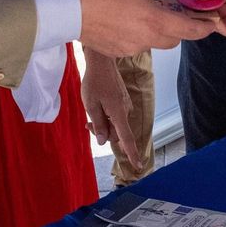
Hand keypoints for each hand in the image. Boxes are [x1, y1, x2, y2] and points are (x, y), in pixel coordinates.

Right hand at [73, 0, 216, 55]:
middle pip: (175, 38)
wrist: (69, 10)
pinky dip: (142, 33)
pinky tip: (131, 18)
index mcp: (155, 20)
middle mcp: (146, 39)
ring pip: (156, 41)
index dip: (204, 27)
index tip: (213, 21)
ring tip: (154, 10)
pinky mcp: (119, 51)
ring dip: (161, 29)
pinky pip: (139, 44)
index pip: (190, 30)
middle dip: (182, 27)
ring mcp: (132, 48)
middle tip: (181, 11)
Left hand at [80, 52, 141, 170]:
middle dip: (103, 133)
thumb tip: (102, 141)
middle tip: (87, 125)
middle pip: (117, 132)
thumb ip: (98, 124)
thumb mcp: (91, 105)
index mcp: (118, 113)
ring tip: (90, 116)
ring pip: (116, 124)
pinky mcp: (123, 100)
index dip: (131, 153)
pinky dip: (107, 117)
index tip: (138, 165)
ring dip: (104, 125)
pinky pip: (116, 116)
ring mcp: (126, 105)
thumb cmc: (94, 82)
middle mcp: (125, 110)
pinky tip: (98, 108)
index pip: (126, 138)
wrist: (102, 62)